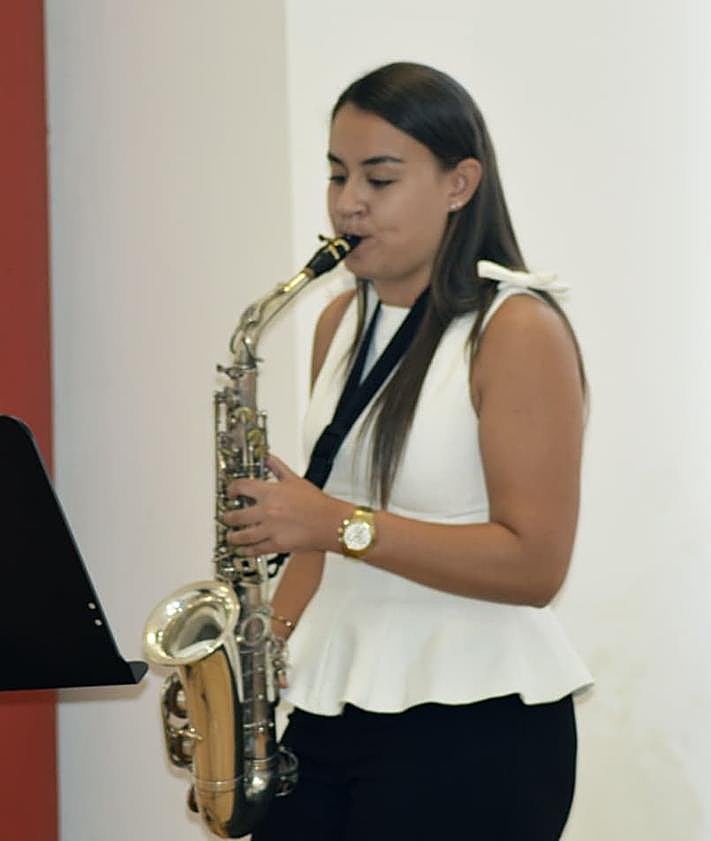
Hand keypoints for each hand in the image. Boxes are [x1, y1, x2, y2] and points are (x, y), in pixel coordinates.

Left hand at [223, 455, 347, 556]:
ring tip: (230, 536)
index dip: (232, 489)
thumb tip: (269, 458)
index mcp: (269, 492)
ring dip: (233, 536)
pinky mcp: (276, 545)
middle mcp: (266, 511)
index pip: (241, 487)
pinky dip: (247, 550)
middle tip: (226, 518)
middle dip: (228, 517)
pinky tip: (244, 550)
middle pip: (236, 515)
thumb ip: (279, 469)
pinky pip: (256, 549)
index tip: (230, 492)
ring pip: (242, 535)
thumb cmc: (317, 503)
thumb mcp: (296, 480)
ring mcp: (269, 529)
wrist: (330, 522)